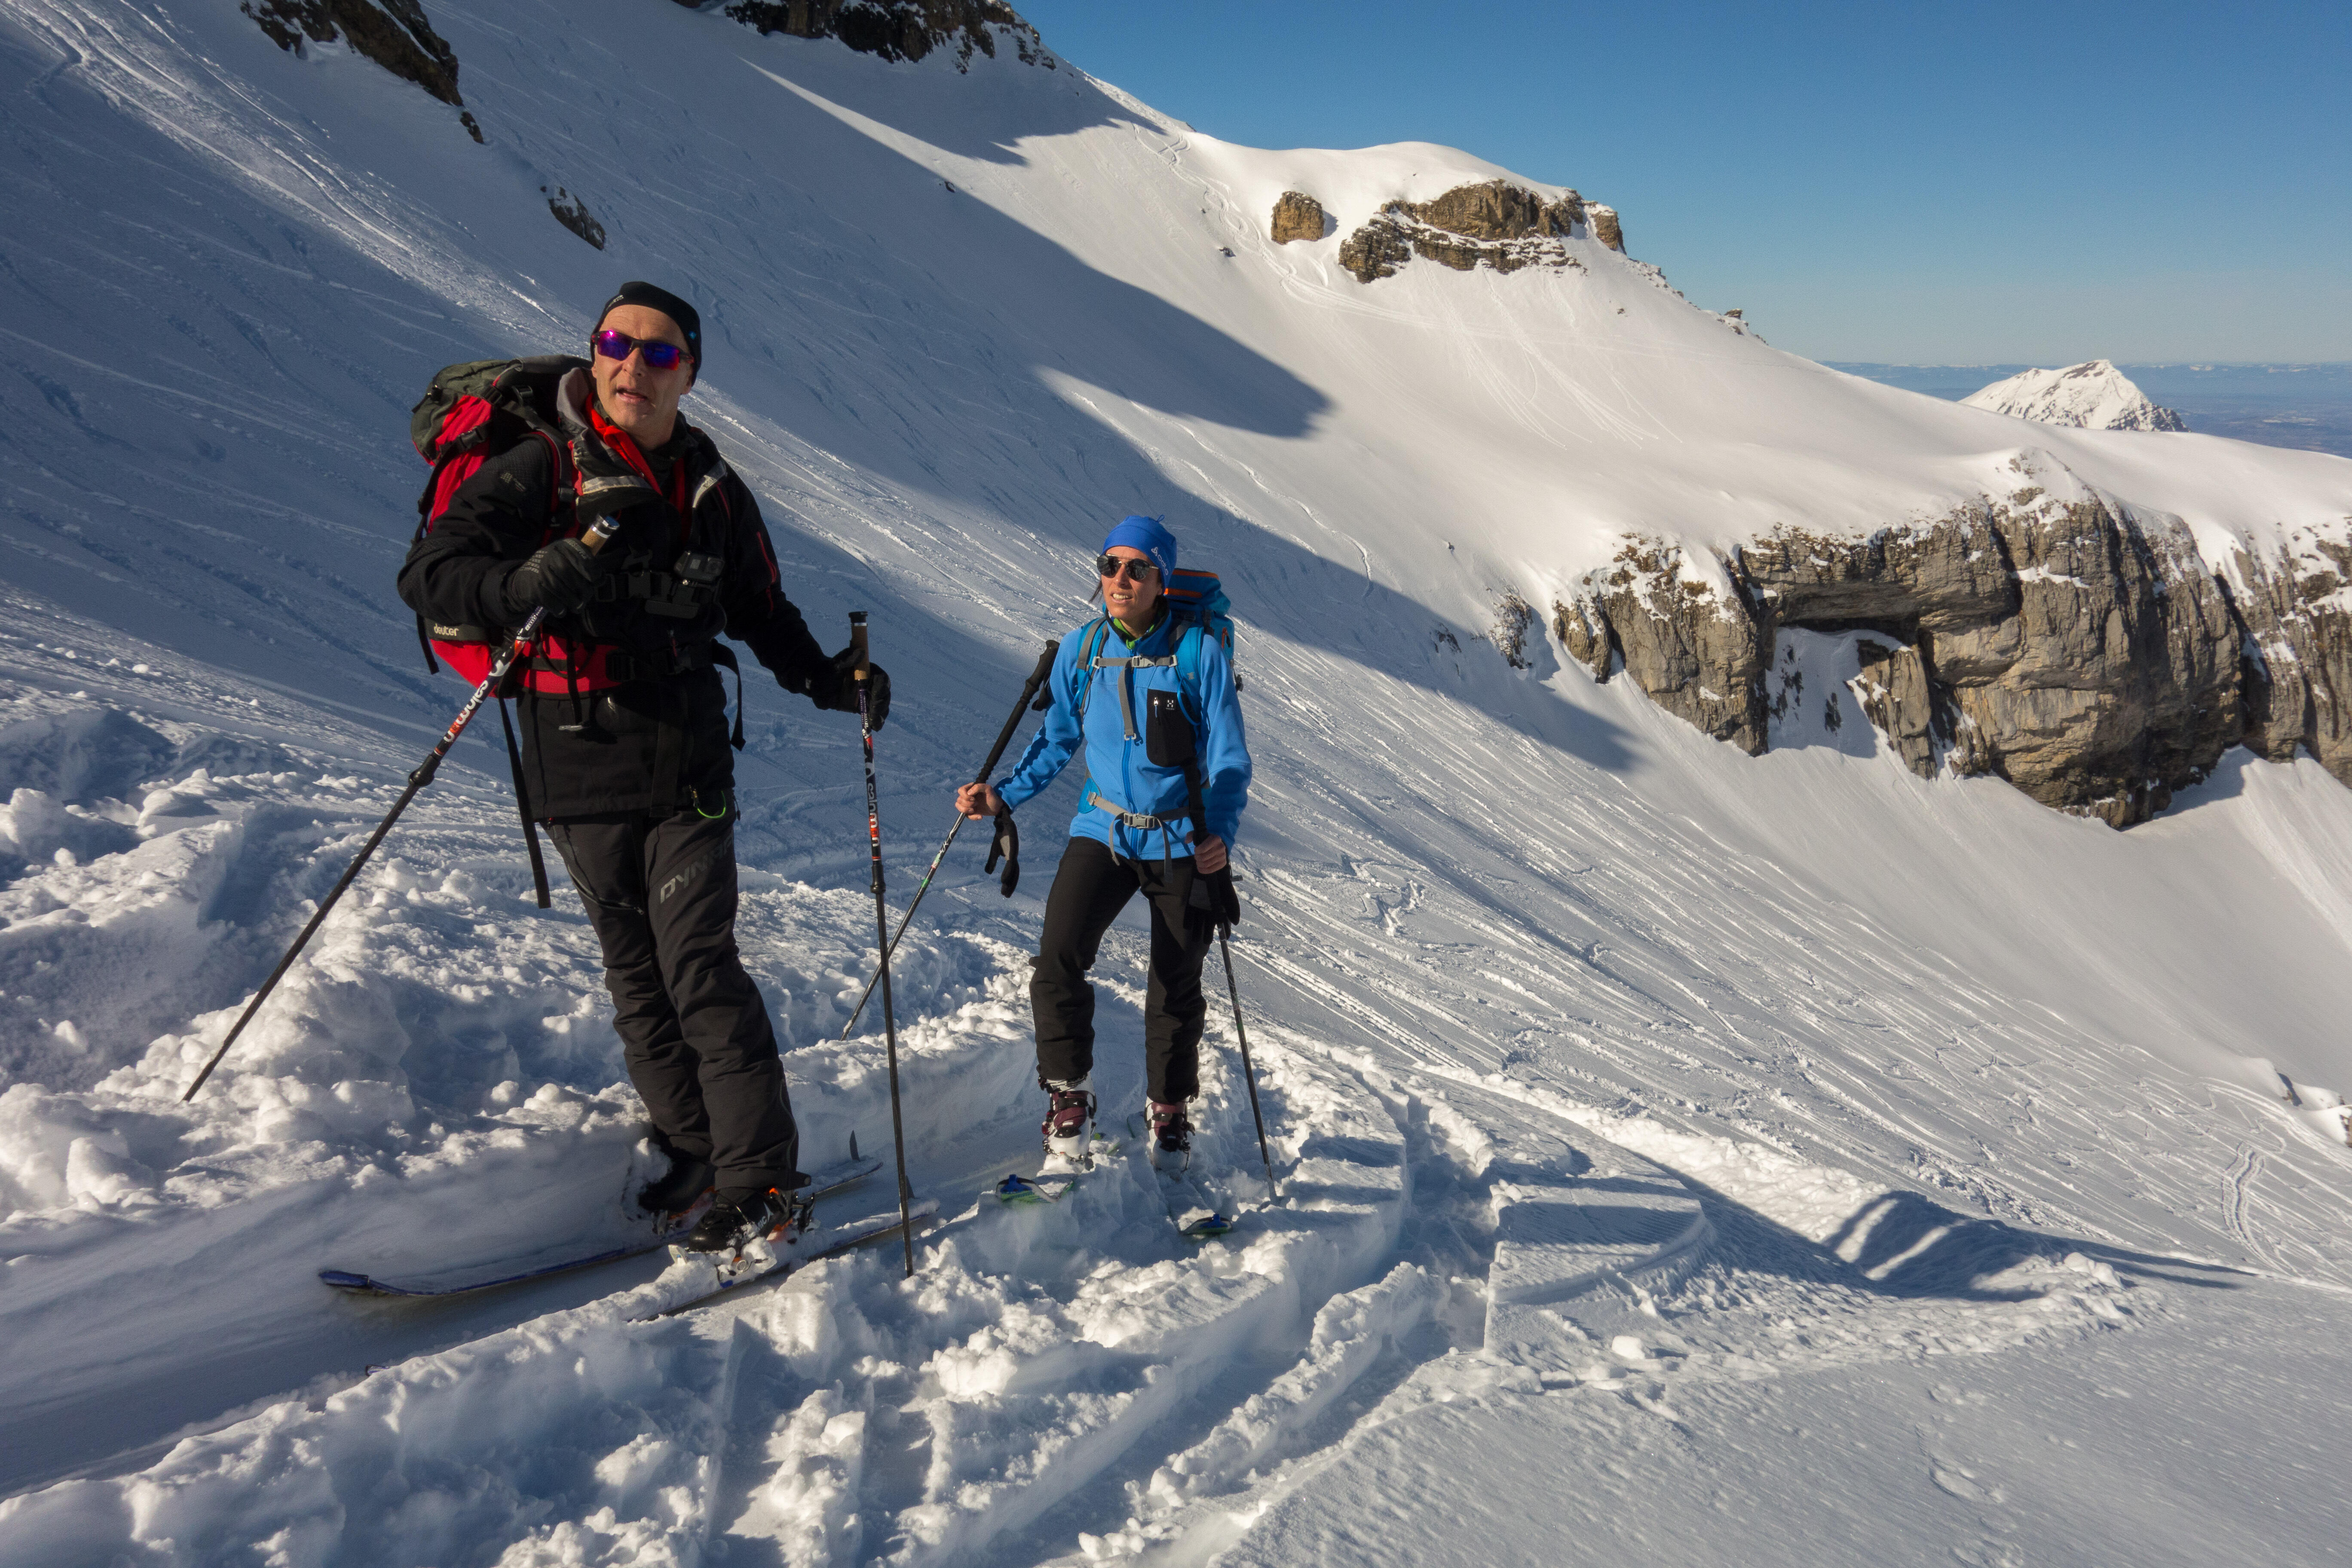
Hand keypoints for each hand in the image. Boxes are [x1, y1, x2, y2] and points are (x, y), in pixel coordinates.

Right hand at [501, 536, 615, 617]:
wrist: (525, 578)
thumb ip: (585, 565)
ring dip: (574, 603)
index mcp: (564, 546)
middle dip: (585, 593)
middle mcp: (552, 556)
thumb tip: (601, 579)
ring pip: (566, 593)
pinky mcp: (535, 588)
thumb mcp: (568, 559)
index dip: (596, 574)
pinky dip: (560, 609)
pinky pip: (554, 603)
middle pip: (576, 580)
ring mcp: (541, 572)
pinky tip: (561, 609)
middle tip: (585, 598)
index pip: (587, 561)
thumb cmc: (554, 569)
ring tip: (576, 606)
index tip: (596, 582)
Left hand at [814, 646, 889, 726]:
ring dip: (880, 715)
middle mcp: (871, 683)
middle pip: (884, 694)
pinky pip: (872, 714)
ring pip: (880, 706)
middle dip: (881, 704)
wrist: (816, 683)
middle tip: (874, 712)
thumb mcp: (835, 664)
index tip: (874, 695)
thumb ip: (847, 659)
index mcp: (868, 671)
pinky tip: (875, 728)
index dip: (881, 687)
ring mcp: (867, 696)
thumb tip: (860, 652)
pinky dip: (875, 721)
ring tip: (875, 723)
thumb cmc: (826, 670)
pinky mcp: (862, 707)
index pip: (881, 678)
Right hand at [958, 782, 1004, 819]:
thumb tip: (969, 793)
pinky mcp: (970, 812)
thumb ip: (979, 787)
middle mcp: (967, 796)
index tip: (974, 798)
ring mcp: (967, 804)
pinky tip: (980, 816)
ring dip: (966, 810)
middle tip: (977, 803)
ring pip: (958, 807)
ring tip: (975, 810)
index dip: (965, 796)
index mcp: (970, 789)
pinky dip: (972, 817)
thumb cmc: (993, 796)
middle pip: (959, 800)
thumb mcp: (988, 789)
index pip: (960, 790)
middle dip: (967, 803)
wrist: (997, 807)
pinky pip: (965, 815)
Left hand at [1192, 834, 1227, 873]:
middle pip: (1203, 858)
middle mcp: (1221, 847)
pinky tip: (1200, 867)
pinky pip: (1210, 870)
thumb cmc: (1207, 841)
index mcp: (1215, 839)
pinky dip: (1202, 870)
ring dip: (1199, 864)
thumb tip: (1186, 841)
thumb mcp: (1199, 835)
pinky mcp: (1223, 863)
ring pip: (1206, 864)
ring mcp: (1223, 856)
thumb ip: (1190, 835)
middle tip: (1196, 856)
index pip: (1202, 849)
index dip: (1196, 851)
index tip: (1196, 850)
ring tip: (1198, 861)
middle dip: (1197, 858)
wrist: (1219, 846)